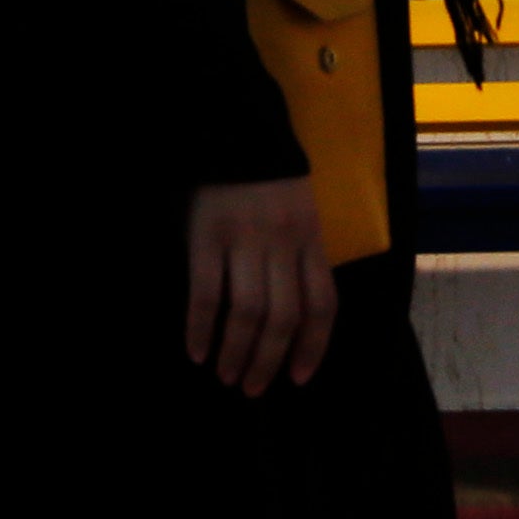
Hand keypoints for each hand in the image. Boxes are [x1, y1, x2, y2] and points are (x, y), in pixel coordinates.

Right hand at [184, 175, 335, 399]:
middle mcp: (283, 243)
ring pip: (248, 311)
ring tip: (226, 375)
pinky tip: (196, 351)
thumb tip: (294, 318)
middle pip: (284, 316)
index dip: (313, 347)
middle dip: (269, 361)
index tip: (298, 378)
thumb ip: (301, 256)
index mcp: (311, 238)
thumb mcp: (301, 213)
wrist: (235, 130)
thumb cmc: (270, 179)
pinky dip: (201, 327)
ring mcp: (245, 239)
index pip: (322, 304)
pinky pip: (206, 291)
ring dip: (237, 352)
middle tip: (253, 388)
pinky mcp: (208, 235)